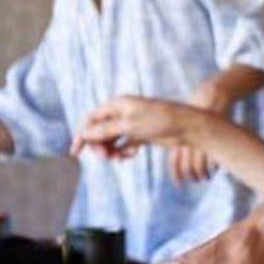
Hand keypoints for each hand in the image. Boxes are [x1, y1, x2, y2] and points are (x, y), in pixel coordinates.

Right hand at [71, 96, 197, 161]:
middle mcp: (123, 113)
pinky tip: (129, 156)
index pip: (92, 119)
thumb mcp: (130, 125)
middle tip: (105, 158)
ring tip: (117, 159)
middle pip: (100, 131)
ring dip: (111, 151)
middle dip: (99, 145)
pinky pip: (125, 144)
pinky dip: (123, 151)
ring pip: (112, 139)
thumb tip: (84, 134)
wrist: (188, 126)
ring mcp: (133, 123)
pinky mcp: (142, 134)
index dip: (82, 135)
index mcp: (118, 105)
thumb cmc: (160, 120)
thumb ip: (106, 130)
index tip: (75, 153)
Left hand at [169, 82, 234, 182]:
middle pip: (188, 168)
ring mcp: (202, 141)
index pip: (175, 163)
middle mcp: (188, 141)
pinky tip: (215, 169)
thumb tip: (176, 154)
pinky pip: (213, 161)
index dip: (176, 176)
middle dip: (192, 177)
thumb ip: (178, 138)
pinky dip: (214, 168)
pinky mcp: (214, 140)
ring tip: (206, 177)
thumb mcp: (183, 122)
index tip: (179, 185)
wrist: (211, 96)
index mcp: (177, 137)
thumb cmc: (196, 110)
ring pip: (201, 167)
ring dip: (204, 175)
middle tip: (197, 180)